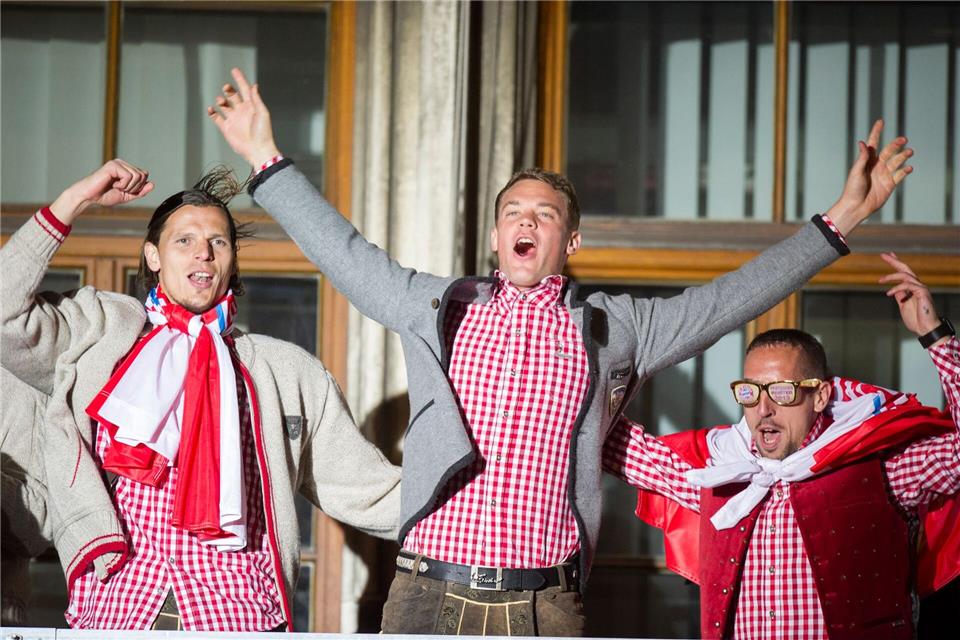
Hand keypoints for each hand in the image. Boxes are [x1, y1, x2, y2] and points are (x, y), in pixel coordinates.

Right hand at [49, 159, 152, 225]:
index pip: (144, 175)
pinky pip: (129, 176)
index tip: (125, 191)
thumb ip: (140, 191)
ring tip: (117, 187)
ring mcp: (118, 163)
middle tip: (121, 190)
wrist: (89, 197)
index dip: (139, 187)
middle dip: (134, 187)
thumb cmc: (105, 196)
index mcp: (126, 169)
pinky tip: (113, 185)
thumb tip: (152, 184)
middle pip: (143, 175)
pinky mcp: (113, 165)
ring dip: (129, 187)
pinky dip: (123, 185)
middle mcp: (123, 163)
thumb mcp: (127, 196)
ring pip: (137, 176)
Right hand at [207, 68, 280, 167]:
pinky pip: (216, 118)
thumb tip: (254, 85)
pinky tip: (211, 109)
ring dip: (221, 100)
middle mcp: (241, 111)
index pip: (244, 89)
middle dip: (228, 89)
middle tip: (226, 88)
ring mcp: (233, 119)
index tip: (234, 70)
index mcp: (251, 106)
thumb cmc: (263, 133)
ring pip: (224, 105)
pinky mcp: (226, 128)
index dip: (240, 79)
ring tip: (221, 100)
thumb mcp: (262, 113)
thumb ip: (256, 99)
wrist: (257, 150)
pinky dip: (212, 112)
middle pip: (232, 95)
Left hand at [825, 119, 913, 235]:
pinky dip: (905, 170)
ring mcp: (884, 174)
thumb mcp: (856, 172)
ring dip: (903, 156)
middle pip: (888, 151)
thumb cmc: (852, 189)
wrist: (856, 207)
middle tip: (903, 139)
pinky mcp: (890, 184)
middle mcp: (877, 165)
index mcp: (867, 161)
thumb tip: (862, 142)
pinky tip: (909, 167)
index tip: (880, 121)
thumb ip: (862, 158)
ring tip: (910, 152)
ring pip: (896, 161)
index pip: (873, 143)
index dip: (876, 132)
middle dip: (896, 144)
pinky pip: (900, 175)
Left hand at [878, 252, 941, 339]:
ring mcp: (921, 288)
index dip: (896, 263)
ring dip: (891, 276)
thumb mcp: (903, 305)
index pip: (904, 272)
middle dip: (894, 261)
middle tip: (883, 255)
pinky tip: (888, 293)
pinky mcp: (922, 292)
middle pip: (905, 269)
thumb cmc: (916, 319)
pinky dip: (896, 288)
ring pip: (905, 275)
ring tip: (880, 280)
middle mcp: (917, 285)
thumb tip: (893, 289)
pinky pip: (907, 285)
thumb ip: (900, 295)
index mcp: (912, 288)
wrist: (924, 328)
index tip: (888, 255)